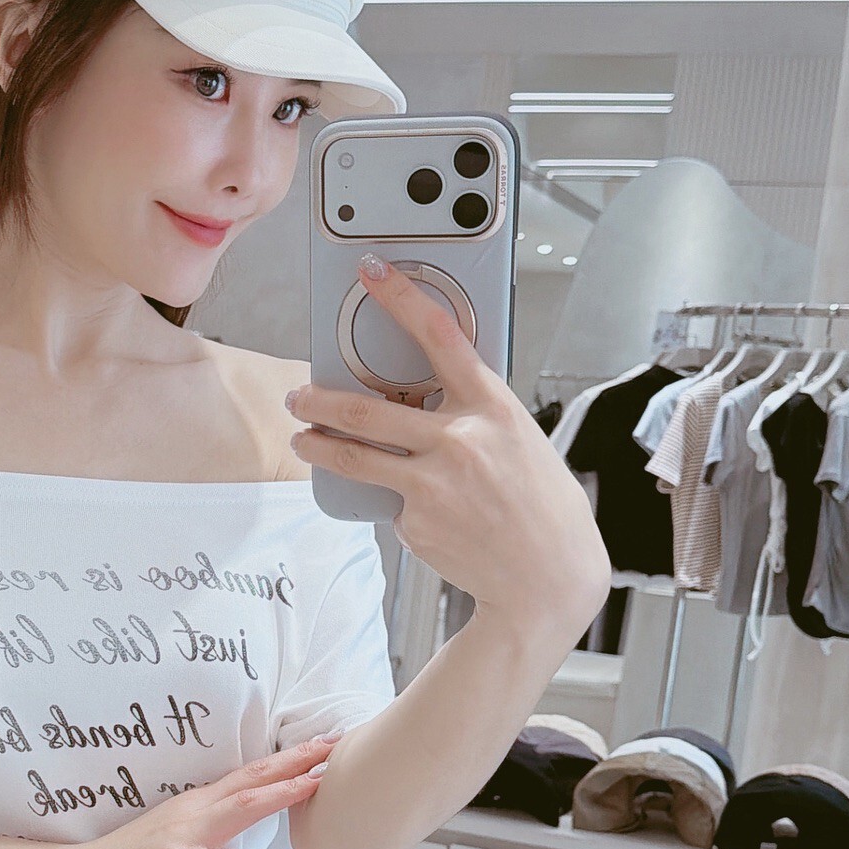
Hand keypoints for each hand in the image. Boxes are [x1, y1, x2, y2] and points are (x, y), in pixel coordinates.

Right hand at [51, 734, 343, 848]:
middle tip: (335, 743)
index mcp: (197, 809)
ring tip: (318, 781)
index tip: (324, 749)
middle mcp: (194, 812)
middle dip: (297, 762)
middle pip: (254, 780)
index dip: (289, 763)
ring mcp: (184, 835)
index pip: (251, 780)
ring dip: (282, 792)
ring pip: (242, 807)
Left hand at [286, 256, 610, 637]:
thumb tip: (422, 400)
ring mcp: (433, 484)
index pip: (439, 335)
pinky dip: (393, 503)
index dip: (400, 296)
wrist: (548, 577)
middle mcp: (460, 439)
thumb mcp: (516, 439)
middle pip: (367, 407)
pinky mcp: (416, 522)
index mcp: (492, 407)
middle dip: (319, 399)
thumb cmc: (540, 505)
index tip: (372, 272)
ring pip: (355, 456)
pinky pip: (387, 501)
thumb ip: (471, 414)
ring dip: (318, 445)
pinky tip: (422, 516)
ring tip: (303, 438)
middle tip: (299, 395)